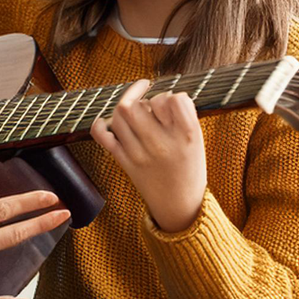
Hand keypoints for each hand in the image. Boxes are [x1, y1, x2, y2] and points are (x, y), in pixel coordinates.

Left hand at [90, 79, 206, 232]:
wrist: (179, 205)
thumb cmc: (190, 168)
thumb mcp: (197, 139)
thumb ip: (183, 114)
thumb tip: (159, 93)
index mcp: (186, 136)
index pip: (173, 98)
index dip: (169, 96)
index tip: (170, 104)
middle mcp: (162, 143)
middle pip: (139, 105)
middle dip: (142, 98)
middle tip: (149, 105)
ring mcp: (140, 153)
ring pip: (120, 115)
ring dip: (126, 107)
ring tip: (136, 111)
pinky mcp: (125, 162)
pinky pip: (103, 136)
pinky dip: (100, 124)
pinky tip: (108, 121)